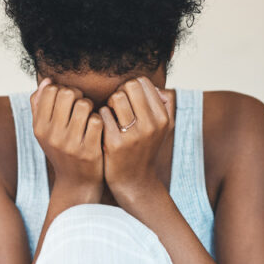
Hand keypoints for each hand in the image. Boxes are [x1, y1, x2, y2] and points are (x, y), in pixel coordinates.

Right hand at [30, 78, 104, 203]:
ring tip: (90, 116)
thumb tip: (48, 81)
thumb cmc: (62, 151)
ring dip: (91, 107)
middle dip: (78, 96)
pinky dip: (101, 121)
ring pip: (84, 105)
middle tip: (82, 106)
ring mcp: (70, 144)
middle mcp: (51, 135)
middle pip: (68, 93)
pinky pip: (97, 121)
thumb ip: (40, 105)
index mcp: (39, 127)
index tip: (69, 101)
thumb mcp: (45, 132)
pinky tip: (98, 128)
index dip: (63, 90)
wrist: (76, 183)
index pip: (51, 90)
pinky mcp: (89, 151)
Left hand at [98, 77, 172, 207]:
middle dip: (120, 92)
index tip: (128, 101)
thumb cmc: (144, 148)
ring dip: (109, 104)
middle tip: (117, 107)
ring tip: (111, 116)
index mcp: (163, 118)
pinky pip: (102, 114)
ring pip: (116, 97)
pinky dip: (100, 118)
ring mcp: (134, 135)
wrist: (134, 181)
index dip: (131, 87)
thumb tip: (154, 87)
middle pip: (129, 86)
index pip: (143, 82)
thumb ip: (163, 104)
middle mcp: (151, 125)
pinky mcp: (115, 143)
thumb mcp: (161, 128)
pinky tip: (104, 128)